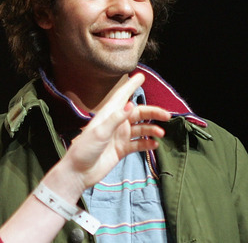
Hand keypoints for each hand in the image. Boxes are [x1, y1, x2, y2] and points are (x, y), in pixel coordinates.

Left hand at [43, 73, 170, 196]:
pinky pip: (138, 143)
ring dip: (151, 129)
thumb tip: (130, 104)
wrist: (79, 172)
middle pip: (137, 113)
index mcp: (108, 115)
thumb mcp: (99, 133)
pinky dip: (146, 143)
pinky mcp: (121, 149)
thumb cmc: (84, 149)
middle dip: (152, 113)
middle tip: (167, 115)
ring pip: (140, 128)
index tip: (141, 75)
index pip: (122, 97)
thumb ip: (115, 119)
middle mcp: (115, 123)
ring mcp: (119, 136)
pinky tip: (154, 145)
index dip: (131, 85)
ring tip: (161, 133)